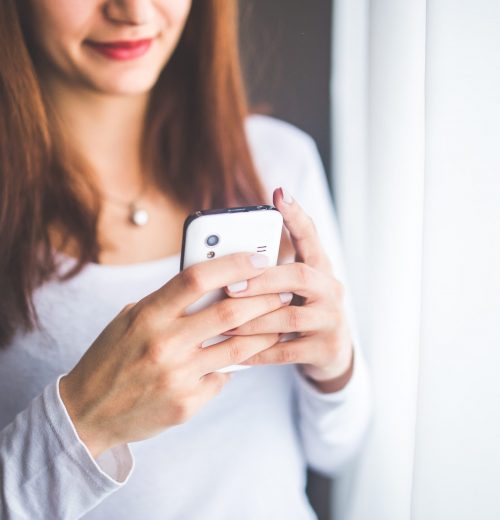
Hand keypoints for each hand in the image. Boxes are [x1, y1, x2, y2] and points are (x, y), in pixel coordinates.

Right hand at [59, 252, 291, 457]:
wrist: (88, 412)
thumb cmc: (111, 357)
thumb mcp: (130, 320)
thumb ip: (167, 302)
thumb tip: (212, 285)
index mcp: (147, 315)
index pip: (197, 278)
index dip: (232, 264)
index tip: (257, 258)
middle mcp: (164, 343)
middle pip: (228, 312)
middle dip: (264, 298)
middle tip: (282, 290)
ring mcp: (177, 376)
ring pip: (238, 349)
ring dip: (264, 333)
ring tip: (279, 322)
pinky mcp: (187, 403)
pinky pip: (223, 377)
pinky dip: (234, 366)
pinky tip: (241, 359)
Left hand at [222, 187, 353, 392]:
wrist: (332, 352)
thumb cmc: (302, 310)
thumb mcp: (294, 288)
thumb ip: (271, 272)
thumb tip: (225, 259)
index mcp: (320, 268)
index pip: (310, 236)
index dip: (296, 216)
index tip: (279, 194)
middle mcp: (330, 289)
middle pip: (299, 276)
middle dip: (263, 280)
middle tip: (230, 286)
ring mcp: (331, 320)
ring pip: (290, 317)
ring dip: (254, 320)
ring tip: (224, 323)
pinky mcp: (326, 348)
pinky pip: (286, 351)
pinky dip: (259, 352)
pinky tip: (236, 353)